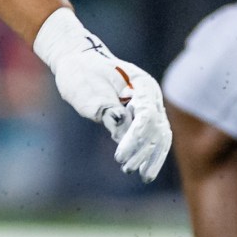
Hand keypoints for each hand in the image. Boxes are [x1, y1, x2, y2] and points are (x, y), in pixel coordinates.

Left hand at [32, 8, 171, 181]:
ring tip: (139, 174)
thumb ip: (105, 106)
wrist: (78, 62)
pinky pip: (150, 137)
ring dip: (149, 156)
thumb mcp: (87, 88)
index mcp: (141, 84)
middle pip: (155, 129)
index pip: (146, 116)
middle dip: (143, 152)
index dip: (135, 138)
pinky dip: (146, 153)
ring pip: (158, 136)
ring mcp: (147, 107)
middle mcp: (149, 96)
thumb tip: (120, 125)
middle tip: (127, 168)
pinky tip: (141, 169)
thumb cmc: (82, 71)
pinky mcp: (138, 116)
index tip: (120, 156)